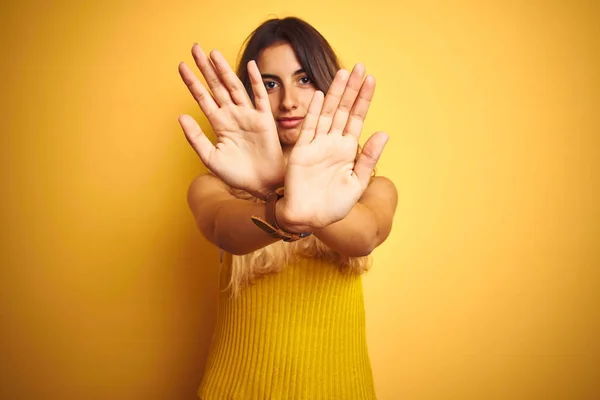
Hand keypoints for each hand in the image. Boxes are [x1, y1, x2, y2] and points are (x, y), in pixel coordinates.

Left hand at [178, 44, 283, 198]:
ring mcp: (248, 115)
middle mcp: (232, 115)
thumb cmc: (236, 174)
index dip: (192, 82)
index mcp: (218, 124)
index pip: (202, 98)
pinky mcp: (264, 120)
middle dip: (205, 68)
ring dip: (224, 70)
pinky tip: (251, 66)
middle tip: (195, 48)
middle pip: (216, 86)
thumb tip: (181, 116)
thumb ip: (195, 137)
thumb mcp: (210, 158)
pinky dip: (256, 81)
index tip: (181, 66)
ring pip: (234, 87)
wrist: (260, 185)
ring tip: (213, 53)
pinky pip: (259, 97)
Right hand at [277, 64, 388, 230]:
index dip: (364, 99)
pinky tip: (321, 96)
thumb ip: (369, 158)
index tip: (371, 79)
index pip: (357, 118)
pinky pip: (309, 128)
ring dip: (336, 94)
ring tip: (344, 73)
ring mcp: (317, 145)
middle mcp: (333, 143)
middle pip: (344, 110)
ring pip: (328, 113)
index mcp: (348, 150)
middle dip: (352, 89)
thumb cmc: (334, 206)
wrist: (309, 218)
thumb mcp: (357, 183)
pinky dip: (315, 112)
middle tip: (360, 66)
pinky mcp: (302, 151)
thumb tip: (384, 133)